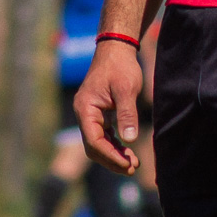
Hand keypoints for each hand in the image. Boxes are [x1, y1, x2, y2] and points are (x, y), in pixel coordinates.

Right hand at [73, 41, 142, 174]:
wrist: (117, 48)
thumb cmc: (121, 66)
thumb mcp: (126, 89)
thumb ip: (127, 114)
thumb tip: (129, 139)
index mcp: (85, 109)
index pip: (94, 141)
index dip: (110, 155)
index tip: (127, 164)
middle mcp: (84, 113)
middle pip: (94, 146)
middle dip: (112, 159)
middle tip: (132, 167)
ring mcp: (90, 114)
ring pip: (98, 142)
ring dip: (113, 154)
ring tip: (132, 163)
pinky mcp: (98, 113)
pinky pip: (103, 134)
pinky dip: (113, 144)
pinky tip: (126, 150)